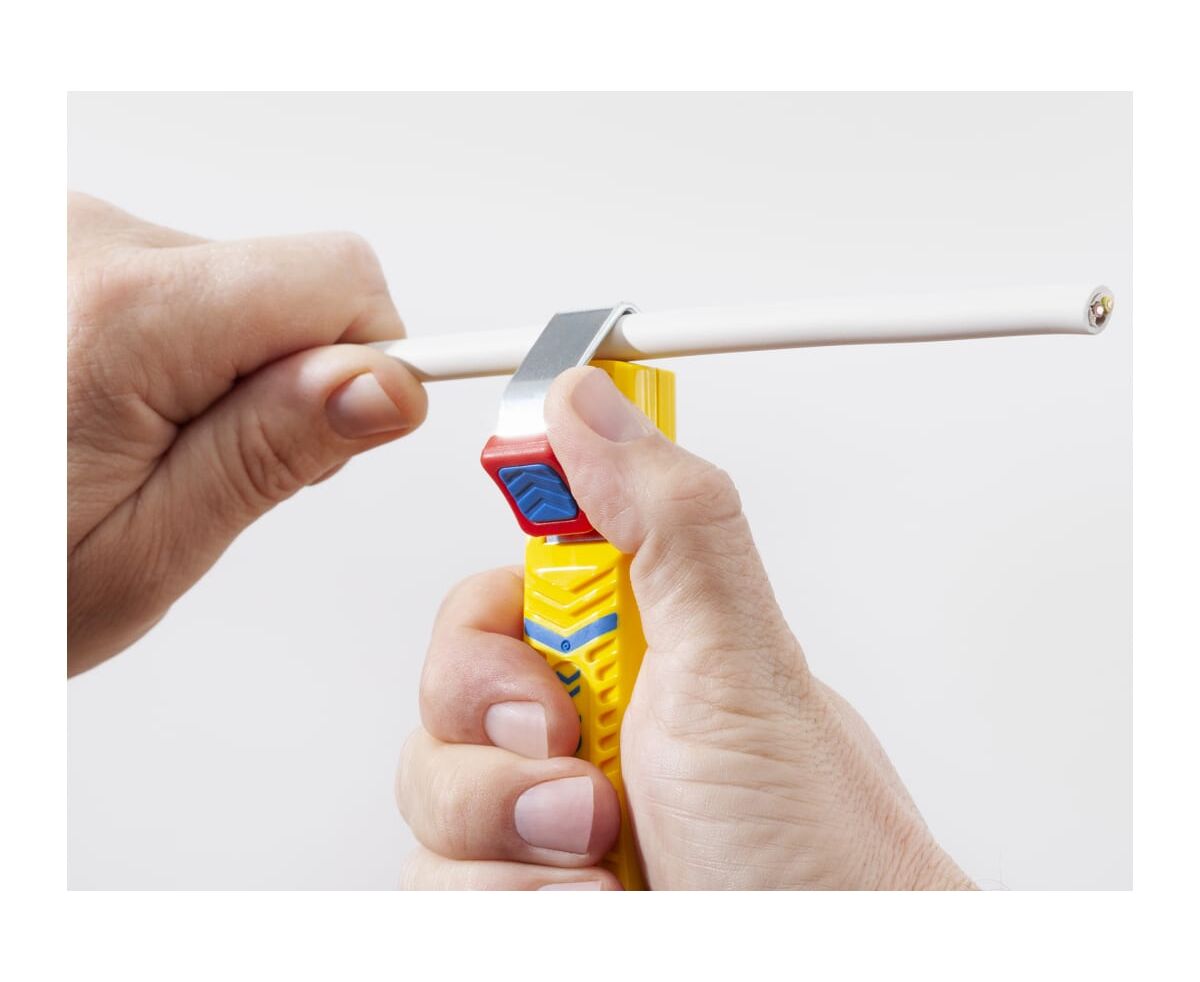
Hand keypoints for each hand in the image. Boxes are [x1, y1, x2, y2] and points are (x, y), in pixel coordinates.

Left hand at [68, 193, 425, 673]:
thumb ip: (271, 456)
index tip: (384, 415)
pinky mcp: (46, 241)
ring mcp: (53, 230)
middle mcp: (77, 241)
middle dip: (289, 373)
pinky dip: (171, 343)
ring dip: (222, 363)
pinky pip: (170, 277)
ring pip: (230, 280)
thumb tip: (387, 385)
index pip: (334, 277)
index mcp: (118, 319)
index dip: (382, 351)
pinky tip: (106, 405)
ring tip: (137, 441)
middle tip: (213, 464)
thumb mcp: (140, 554)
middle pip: (286, 276)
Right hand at [395, 366, 974, 889]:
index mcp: (631, 651)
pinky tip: (593, 905)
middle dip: (500, 743)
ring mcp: (542, 823)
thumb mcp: (740, 662)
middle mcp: (580, 731)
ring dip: (513, 836)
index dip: (489, 624)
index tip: (538, 652)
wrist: (828, 971)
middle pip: (443, 697)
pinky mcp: (520, 898)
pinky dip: (510, 905)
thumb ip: (668, 520)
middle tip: (580, 760)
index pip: (496, 596)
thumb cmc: (816, 849)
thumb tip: (589, 398)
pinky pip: (438, 889)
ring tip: (605, 854)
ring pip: (430, 797)